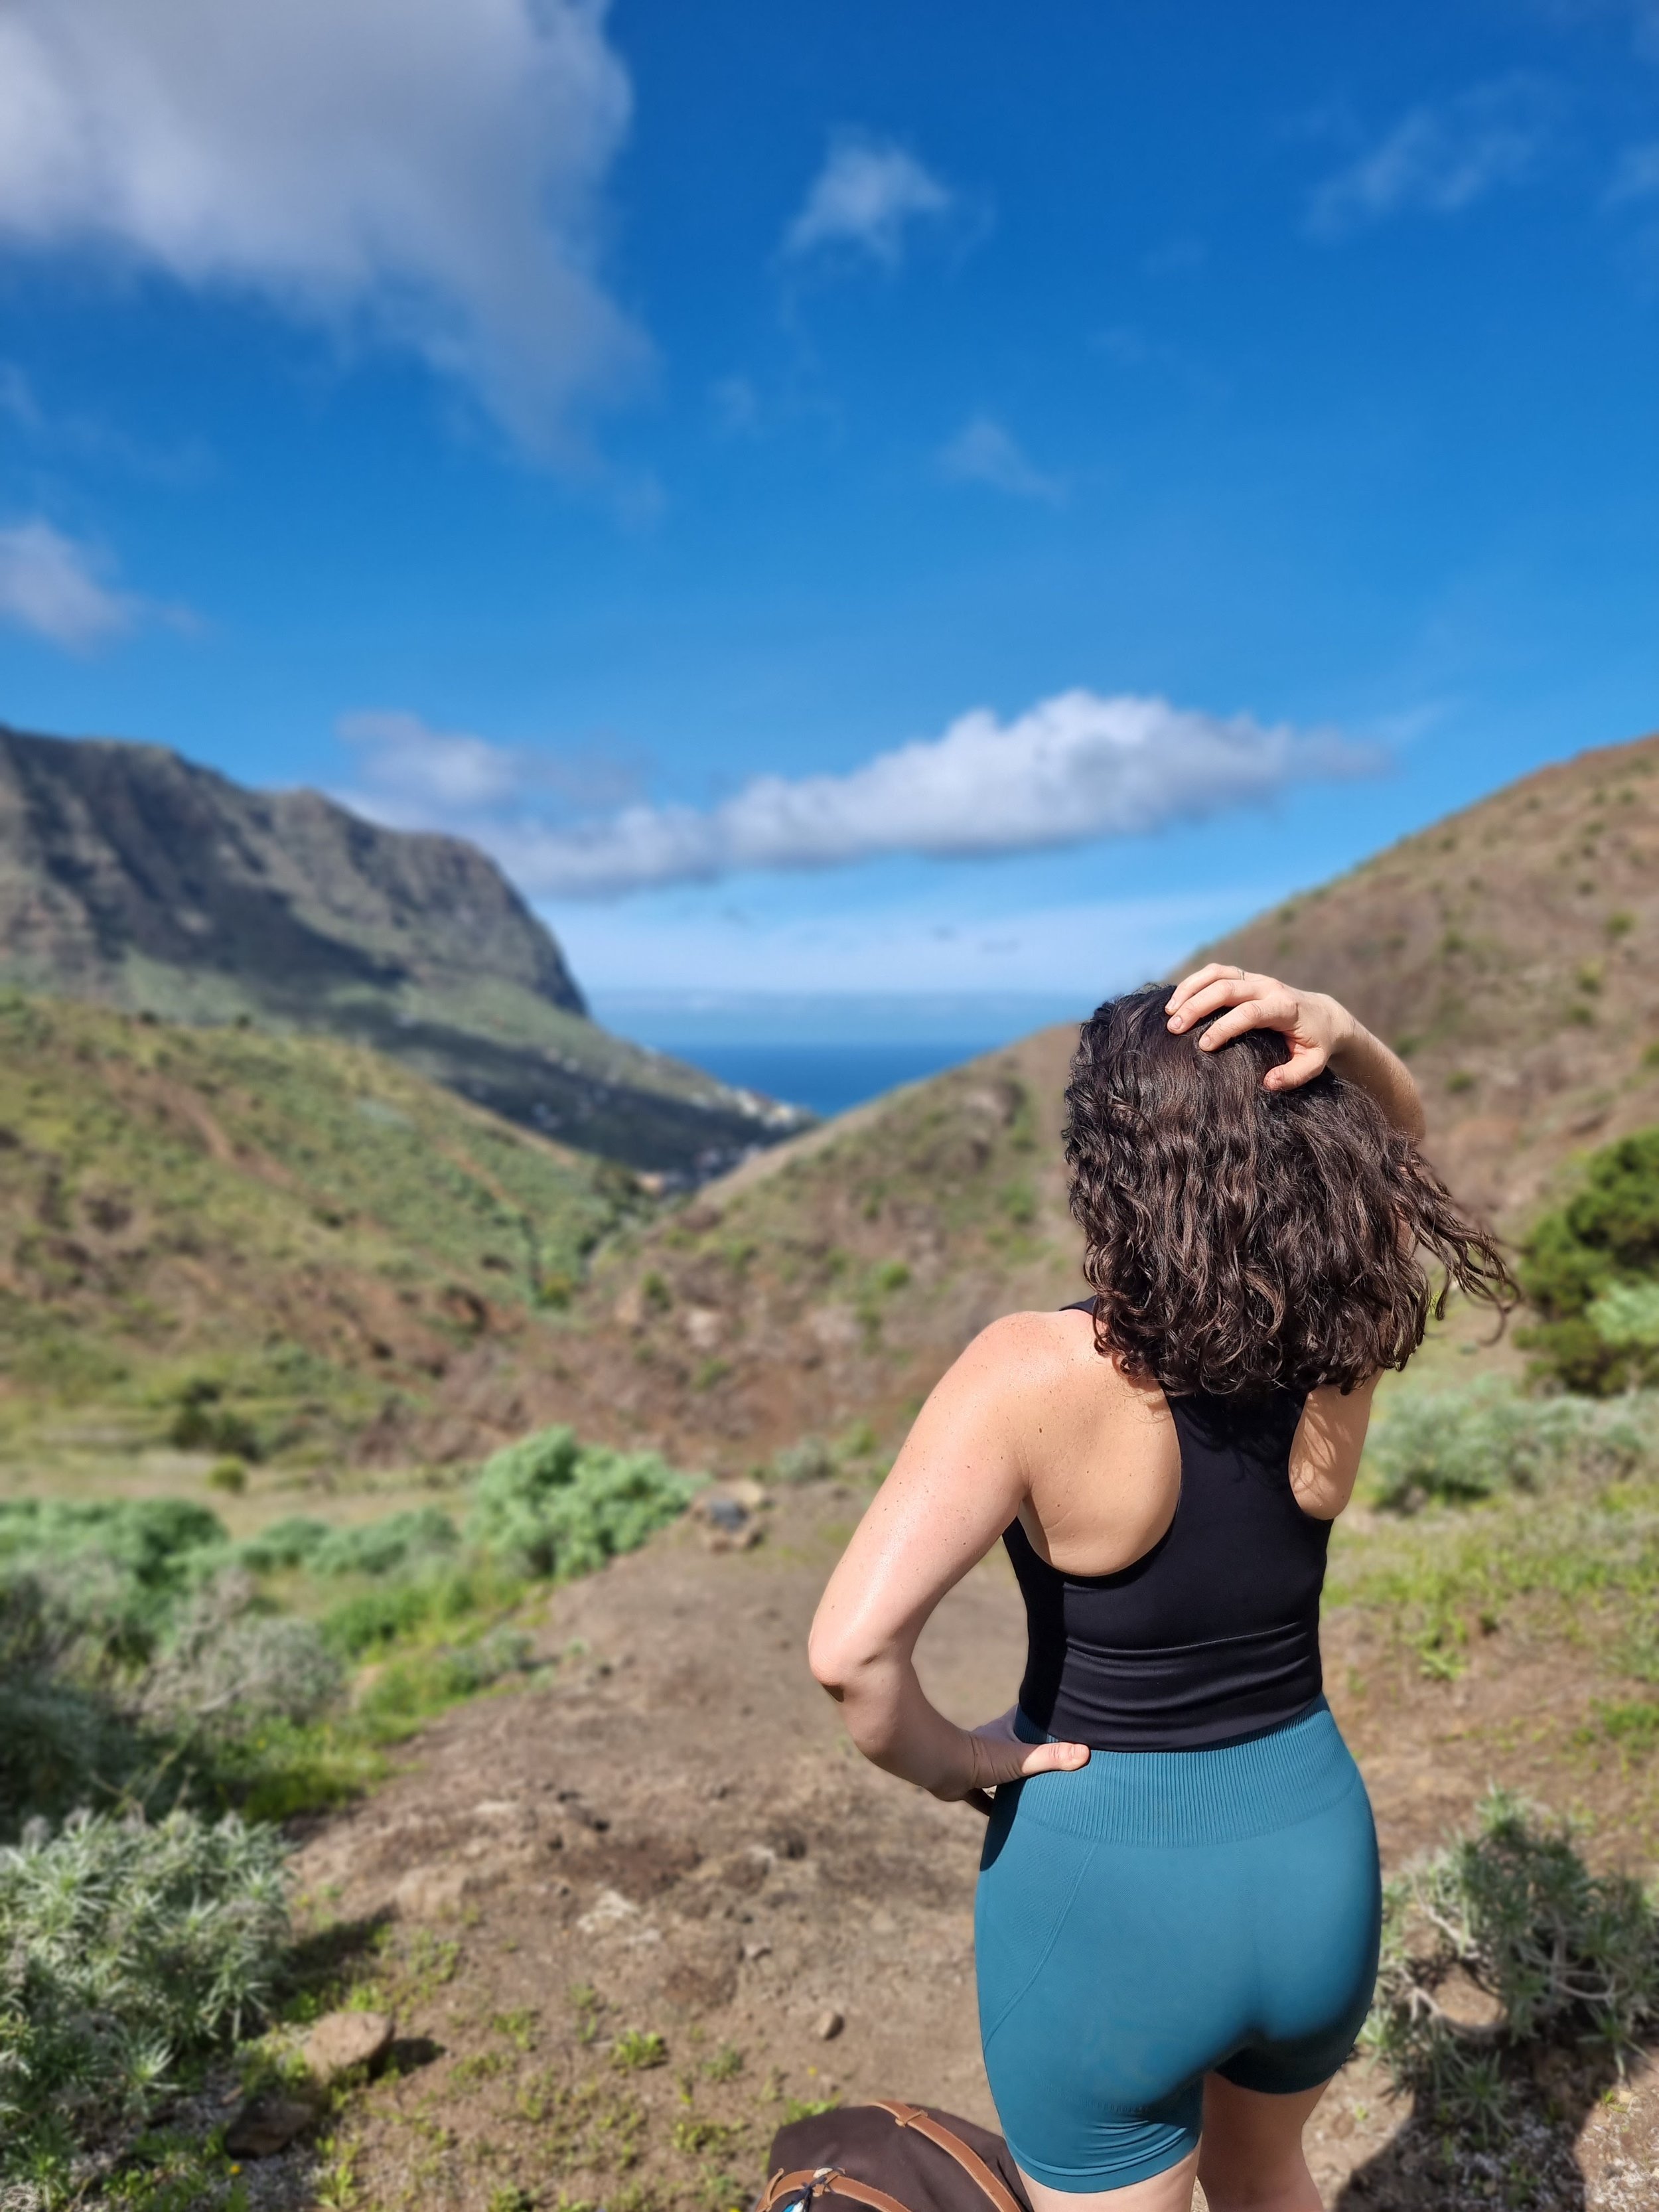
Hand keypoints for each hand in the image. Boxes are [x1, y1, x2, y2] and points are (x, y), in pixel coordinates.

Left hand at [930, 1707, 1089, 1805]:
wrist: (941, 1768)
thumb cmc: (980, 1757)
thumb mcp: (1023, 1757)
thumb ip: (1052, 1757)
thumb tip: (1085, 1753)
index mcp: (1006, 1730)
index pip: (1027, 1715)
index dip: (1041, 1713)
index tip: (1058, 1715)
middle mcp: (993, 1745)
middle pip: (1016, 1745)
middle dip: (1032, 1752)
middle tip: (1054, 1761)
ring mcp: (979, 1765)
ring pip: (1000, 1772)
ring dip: (1012, 1780)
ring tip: (1034, 1791)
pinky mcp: (967, 1785)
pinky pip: (982, 1798)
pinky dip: (991, 1806)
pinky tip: (1001, 1818)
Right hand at [1164, 964, 1356, 1093]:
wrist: (1324, 1015)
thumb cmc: (1316, 1043)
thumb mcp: (1314, 1064)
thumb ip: (1294, 1075)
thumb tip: (1268, 1082)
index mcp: (1285, 1008)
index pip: (1249, 1012)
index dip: (1224, 1027)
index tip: (1204, 1046)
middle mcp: (1268, 987)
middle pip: (1226, 988)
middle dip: (1197, 1006)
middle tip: (1174, 1029)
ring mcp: (1256, 979)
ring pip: (1217, 973)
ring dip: (1190, 990)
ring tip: (1169, 1012)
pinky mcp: (1246, 977)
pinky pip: (1216, 971)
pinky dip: (1194, 982)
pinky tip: (1177, 1001)